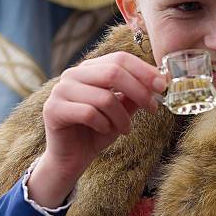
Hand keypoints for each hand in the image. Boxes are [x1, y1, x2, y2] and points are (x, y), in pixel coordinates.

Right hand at [28, 52, 166, 207]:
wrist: (73, 157)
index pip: (120, 59)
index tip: (163, 84)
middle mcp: (73, 74)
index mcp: (90, 68)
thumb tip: (160, 81)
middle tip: (153, 108)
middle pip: (113, 72)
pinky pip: (88, 113)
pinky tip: (104, 130)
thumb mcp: (124, 109)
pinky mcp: (52, 109)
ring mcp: (60, 90)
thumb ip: (136, 94)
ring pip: (104, 97)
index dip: (144, 70)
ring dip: (122, 117)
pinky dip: (104, 124)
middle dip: (139, 91)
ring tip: (126, 128)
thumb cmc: (99, 129)